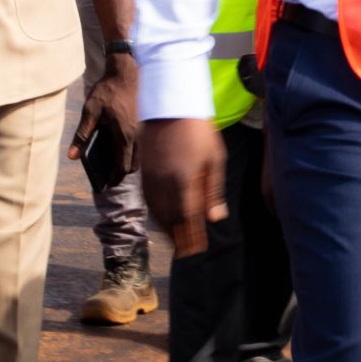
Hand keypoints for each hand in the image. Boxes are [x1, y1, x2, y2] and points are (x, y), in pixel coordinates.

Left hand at [70, 52, 140, 180]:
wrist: (126, 74)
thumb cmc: (107, 92)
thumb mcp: (90, 111)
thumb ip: (82, 135)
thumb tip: (72, 156)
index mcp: (124, 135)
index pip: (123, 166)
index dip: (114, 178)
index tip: (105, 184)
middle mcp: (136, 136)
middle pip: (133, 165)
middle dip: (121, 173)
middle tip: (106, 177)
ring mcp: (142, 131)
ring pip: (137, 156)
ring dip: (126, 163)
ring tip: (110, 164)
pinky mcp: (142, 126)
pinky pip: (138, 146)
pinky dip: (129, 152)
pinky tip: (115, 148)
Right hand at [140, 117, 228, 257]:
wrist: (172, 108)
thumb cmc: (200, 132)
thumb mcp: (215, 160)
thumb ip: (213, 191)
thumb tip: (215, 218)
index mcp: (185, 181)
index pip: (189, 218)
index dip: (193, 236)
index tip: (199, 250)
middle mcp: (165, 183)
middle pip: (171, 219)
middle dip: (180, 238)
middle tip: (188, 253)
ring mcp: (152, 177)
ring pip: (157, 211)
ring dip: (167, 230)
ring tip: (176, 242)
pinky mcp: (145, 172)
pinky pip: (149, 200)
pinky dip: (156, 214)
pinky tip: (162, 220)